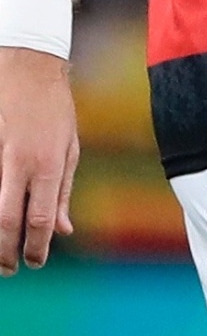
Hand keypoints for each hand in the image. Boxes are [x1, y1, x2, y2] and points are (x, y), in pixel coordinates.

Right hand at [0, 45, 79, 272]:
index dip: (36, 246)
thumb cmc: (54, 109)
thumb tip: (64, 230)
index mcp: (48, 165)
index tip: (34, 263)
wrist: (28, 66)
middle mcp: (19, 163)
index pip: (40, 218)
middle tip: (8, 269)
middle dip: (4, 250)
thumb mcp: (69, 149)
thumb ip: (63, 192)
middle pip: (6, 219)